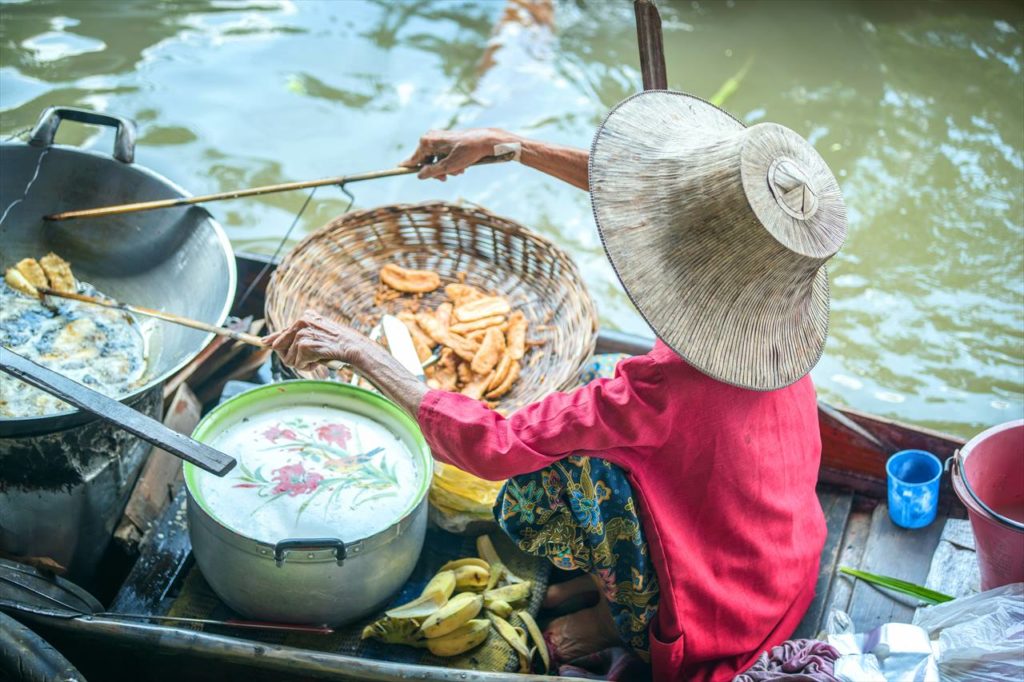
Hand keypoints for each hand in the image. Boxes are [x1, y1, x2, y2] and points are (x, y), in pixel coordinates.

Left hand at [263, 310, 367, 370]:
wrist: (353, 347)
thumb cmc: (340, 343)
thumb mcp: (320, 334)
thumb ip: (302, 336)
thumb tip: (276, 344)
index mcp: (305, 317)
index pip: (283, 331)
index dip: (273, 338)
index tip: (264, 342)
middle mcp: (301, 322)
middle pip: (280, 346)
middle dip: (290, 357)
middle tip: (307, 360)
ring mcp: (302, 333)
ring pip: (289, 358)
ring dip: (303, 363)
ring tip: (318, 358)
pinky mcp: (304, 345)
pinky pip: (298, 364)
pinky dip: (308, 366)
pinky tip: (320, 361)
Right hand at [400, 128, 518, 180]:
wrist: (485, 141)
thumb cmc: (468, 152)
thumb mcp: (449, 166)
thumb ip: (432, 172)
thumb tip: (419, 176)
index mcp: (427, 142)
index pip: (413, 158)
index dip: (407, 167)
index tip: (396, 169)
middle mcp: (430, 138)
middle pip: (424, 161)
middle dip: (436, 171)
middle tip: (446, 178)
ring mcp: (438, 138)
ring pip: (435, 160)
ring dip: (445, 169)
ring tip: (458, 171)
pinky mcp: (446, 140)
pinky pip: (441, 156)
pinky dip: (449, 163)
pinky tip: (461, 166)